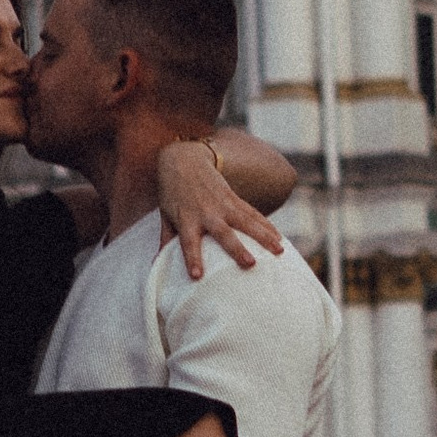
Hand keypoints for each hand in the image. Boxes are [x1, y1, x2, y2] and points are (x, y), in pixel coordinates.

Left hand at [154, 136, 283, 279]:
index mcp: (186, 219)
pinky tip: (279, 237)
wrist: (184, 160)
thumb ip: (165, 239)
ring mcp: (223, 204)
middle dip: (237, 248)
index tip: (197, 276)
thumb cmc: (172, 193)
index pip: (187, 242)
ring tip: (279, 250)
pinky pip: (253, 213)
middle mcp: (206, 212)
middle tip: (250, 264)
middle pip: (223, 233)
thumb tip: (157, 264)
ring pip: (246, 221)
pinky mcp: (234, 198)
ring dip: (263, 236)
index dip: (192, 258)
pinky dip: (266, 225)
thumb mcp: (165, 215)